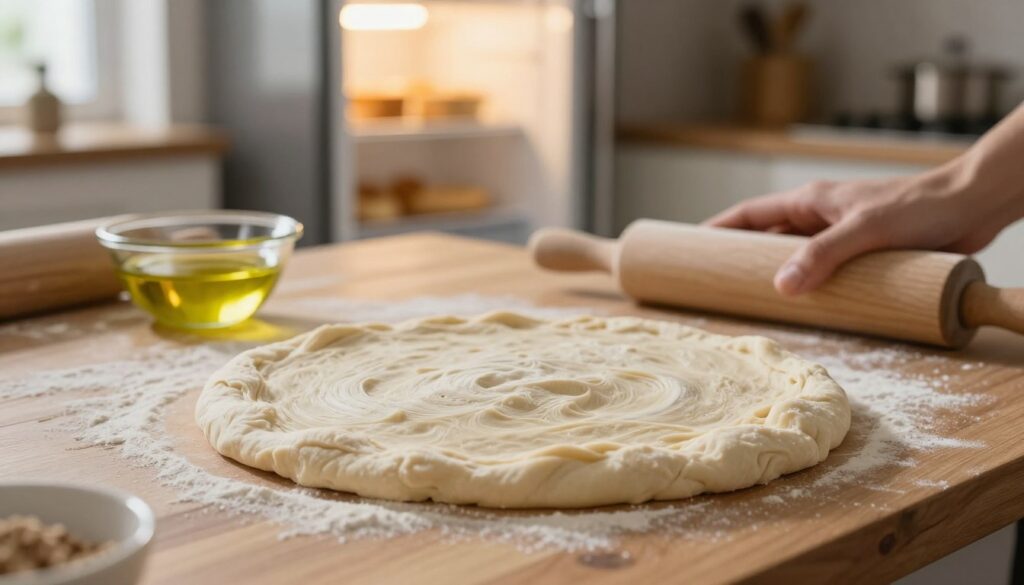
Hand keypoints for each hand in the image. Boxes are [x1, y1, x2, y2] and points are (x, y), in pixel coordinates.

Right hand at [704, 167, 1015, 295]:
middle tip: (716, 284)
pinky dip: (811, 286)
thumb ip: (821, 257)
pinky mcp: (865, 252)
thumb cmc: (919, 206)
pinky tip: (808, 307)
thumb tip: (780, 288)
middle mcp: (821, 215)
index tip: (690, 246)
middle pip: (767, 237)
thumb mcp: (863, 230)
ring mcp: (842, 233)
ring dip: (777, 275)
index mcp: (811, 201)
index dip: (717, 230)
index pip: (749, 214)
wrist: (972, 203)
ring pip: (796, 255)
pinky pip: (825, 270)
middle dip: (740, 258)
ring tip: (754, 302)